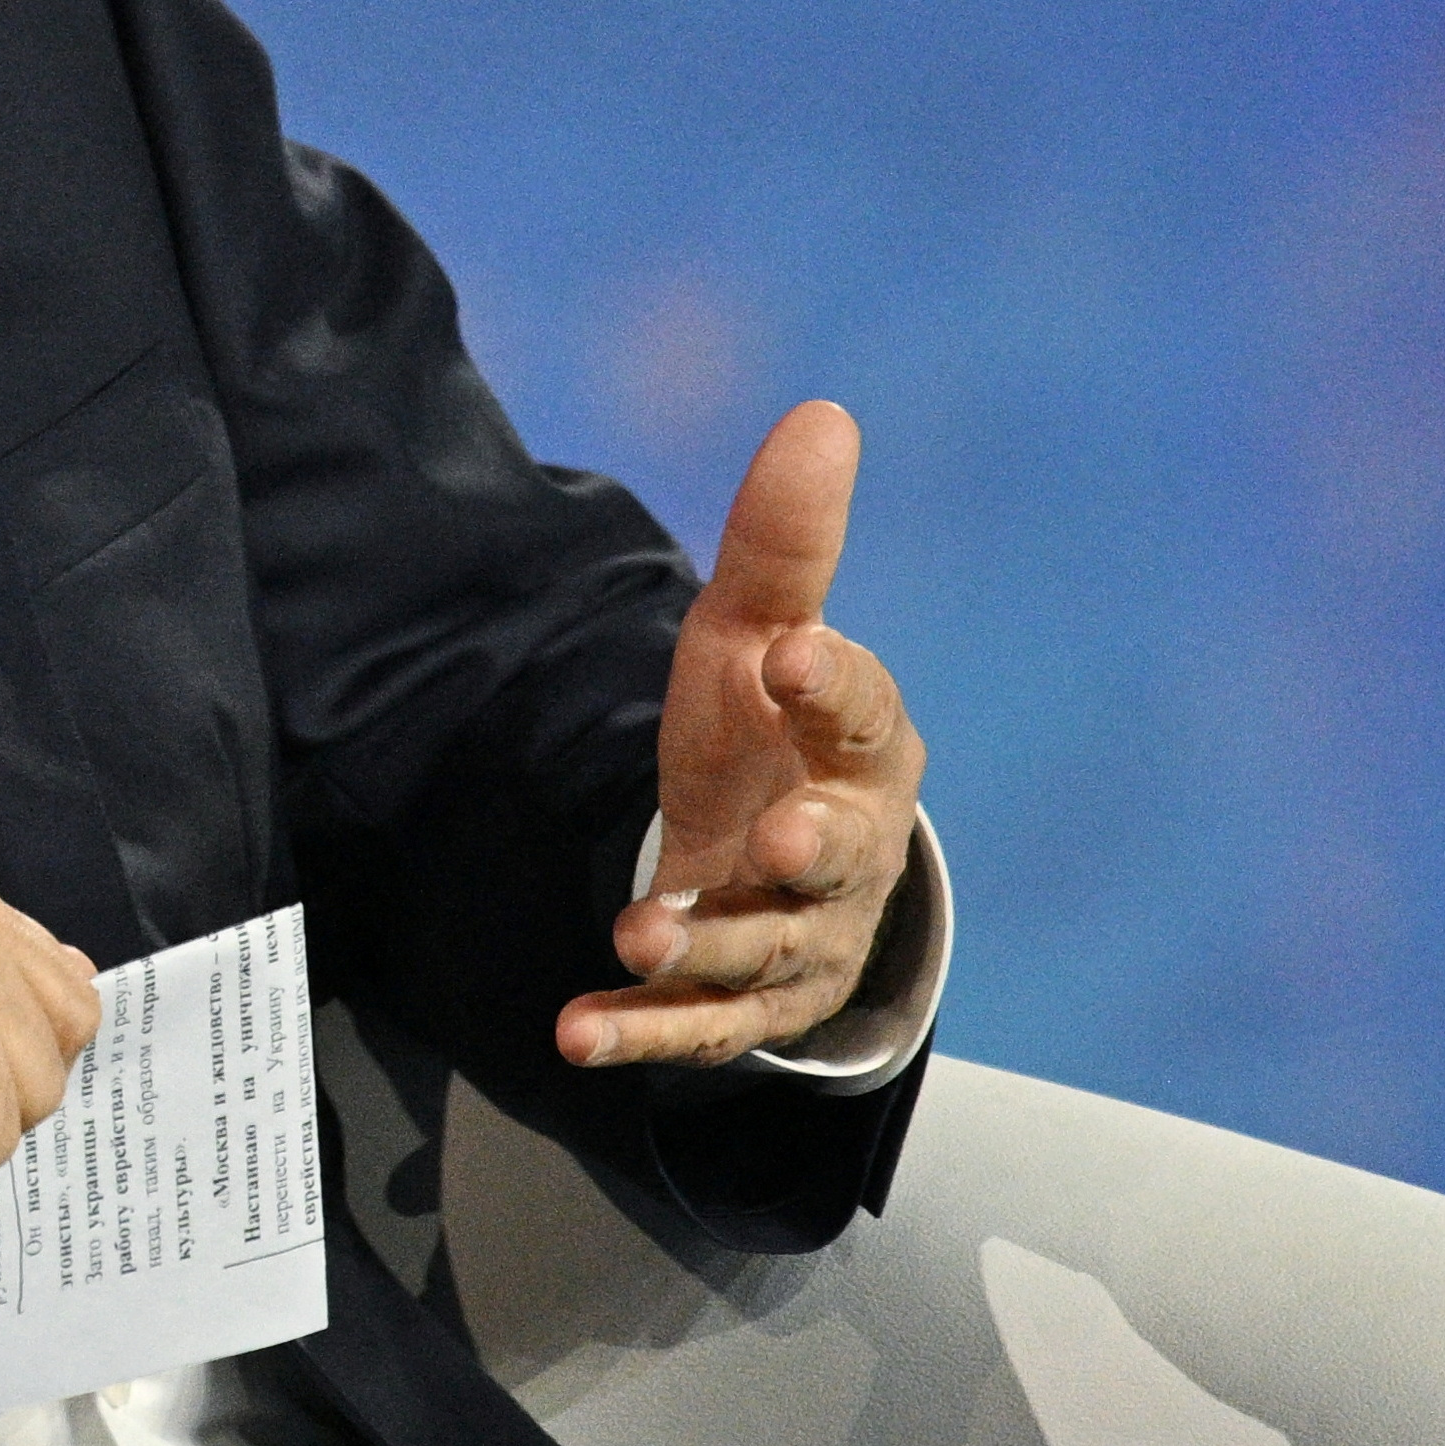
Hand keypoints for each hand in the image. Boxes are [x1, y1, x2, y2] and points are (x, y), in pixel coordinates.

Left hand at [557, 397, 926, 1069]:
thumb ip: (783, 544)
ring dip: (709, 942)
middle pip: (838, 852)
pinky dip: (641, 1031)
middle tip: (778, 832)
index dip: (835, 686)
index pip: (865, 715)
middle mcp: (848, 851)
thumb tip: (822, 414)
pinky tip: (578, 1028)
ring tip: (644, 930)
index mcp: (866, 752)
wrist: (768, 860)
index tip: (797, 652)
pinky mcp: (745, 1006)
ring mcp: (802, 937)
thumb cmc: (771, 732)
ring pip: (767, 949)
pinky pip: (696, 1028)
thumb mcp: (759, 635)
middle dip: (810, 846)